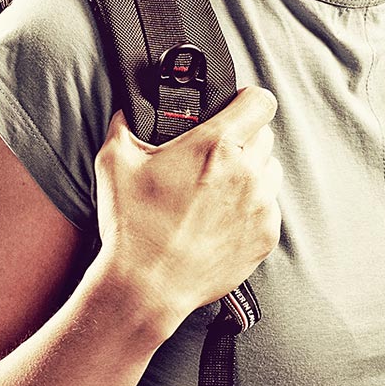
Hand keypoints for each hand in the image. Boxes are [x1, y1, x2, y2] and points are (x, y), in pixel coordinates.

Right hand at [85, 85, 282, 323]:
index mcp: (216, 145)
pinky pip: (269, 208)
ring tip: (216, 190)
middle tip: (212, 155)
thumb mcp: (114, 162)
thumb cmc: (133, 225)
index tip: (234, 107)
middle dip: (242, 138)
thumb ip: (124, 124)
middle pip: (265, 135)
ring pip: (270, 171)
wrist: (147, 285)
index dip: (247, 100)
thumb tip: (128, 110)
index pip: (260, 101)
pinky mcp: (266, 236)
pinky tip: (218, 219)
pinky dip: (250, 208)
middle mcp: (247, 172)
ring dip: (250, 172)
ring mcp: (261, 206)